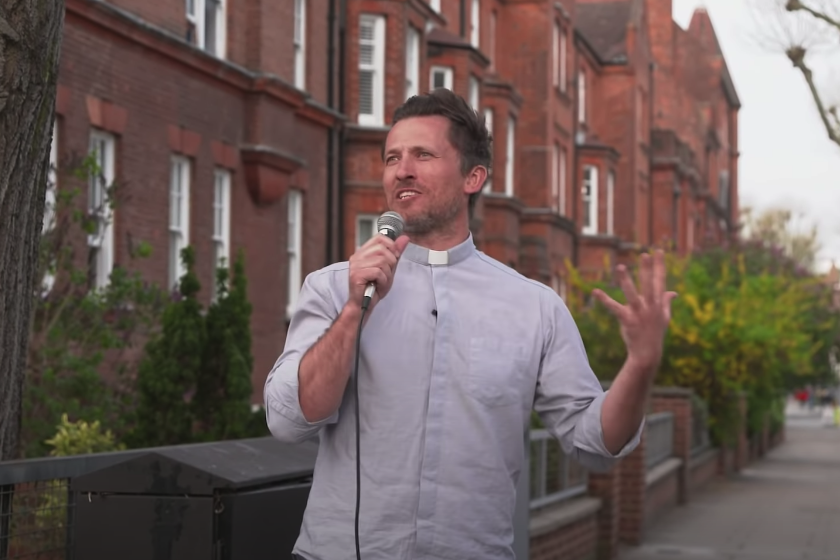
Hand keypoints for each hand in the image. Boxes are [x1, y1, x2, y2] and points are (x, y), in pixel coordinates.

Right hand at [347, 233, 410, 311]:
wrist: (364, 305)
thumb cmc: (374, 288)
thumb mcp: (389, 268)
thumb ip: (395, 253)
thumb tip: (405, 238)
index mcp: (363, 253)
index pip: (379, 238)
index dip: (391, 246)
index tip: (394, 257)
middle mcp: (357, 257)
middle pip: (382, 249)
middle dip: (391, 263)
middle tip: (386, 274)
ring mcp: (355, 265)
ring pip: (382, 261)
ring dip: (387, 275)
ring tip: (381, 282)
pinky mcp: (356, 275)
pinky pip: (378, 272)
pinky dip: (383, 281)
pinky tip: (378, 286)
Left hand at [592, 250, 676, 370]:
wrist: (648, 353)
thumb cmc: (655, 333)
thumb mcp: (665, 317)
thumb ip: (667, 302)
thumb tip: (674, 292)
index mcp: (659, 303)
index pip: (660, 281)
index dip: (659, 266)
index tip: (657, 251)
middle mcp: (651, 307)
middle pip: (649, 285)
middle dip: (647, 269)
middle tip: (644, 254)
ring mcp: (639, 314)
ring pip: (632, 294)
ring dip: (626, 281)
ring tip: (620, 267)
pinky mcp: (627, 320)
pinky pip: (614, 308)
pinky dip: (604, 300)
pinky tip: (595, 291)